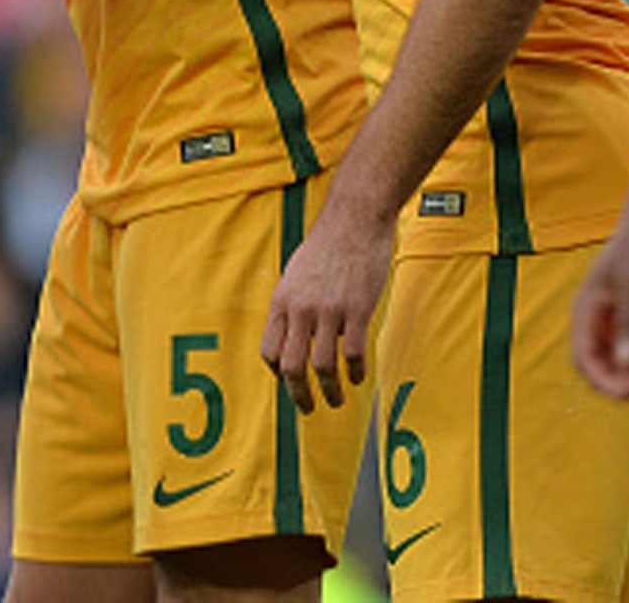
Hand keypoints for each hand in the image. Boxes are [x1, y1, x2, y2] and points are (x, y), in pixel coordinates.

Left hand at [260, 205, 388, 413]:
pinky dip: (355, 372)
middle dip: (298, 395)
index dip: (278, 373)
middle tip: (308, 409)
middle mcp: (300, 309)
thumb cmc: (326, 245)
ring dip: (330, 391)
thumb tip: (292, 334)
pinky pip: (352, 353)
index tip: (289, 382)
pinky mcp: (357, 309)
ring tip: (337, 400)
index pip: (269, 351)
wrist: (353, 220)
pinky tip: (358, 377)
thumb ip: (292, 304)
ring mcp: (329, 310)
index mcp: (282, 301)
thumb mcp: (295, 274)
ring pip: (322, 366)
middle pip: (291, 366)